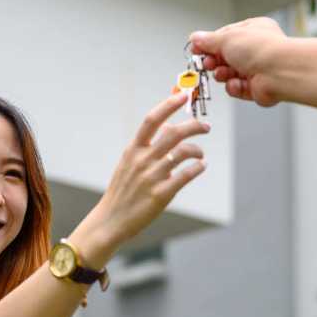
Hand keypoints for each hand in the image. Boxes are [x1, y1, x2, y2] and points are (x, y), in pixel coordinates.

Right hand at [74, 90, 208, 262]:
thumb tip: (168, 127)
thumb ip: (147, 146)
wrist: (111, 220)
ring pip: (183, 153)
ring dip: (197, 150)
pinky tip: (201, 167)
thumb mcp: (128, 163)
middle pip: (173, 133)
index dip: (169, 105)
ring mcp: (151, 177)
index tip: (185, 95)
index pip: (152, 119)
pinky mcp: (161, 195)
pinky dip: (197, 168)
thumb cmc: (122, 191)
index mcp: (133, 149)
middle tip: (205, 126)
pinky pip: (186, 175)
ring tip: (201, 155)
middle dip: (194, 126)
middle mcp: (142, 160)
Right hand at [190, 17, 286, 106]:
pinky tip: (236, 84)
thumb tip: (195, 38)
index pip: (225, 36)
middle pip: (226, 56)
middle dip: (214, 61)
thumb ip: (208, 40)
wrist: (279, 72)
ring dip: (223, 75)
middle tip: (206, 64)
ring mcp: (257, 69)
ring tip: (222, 73)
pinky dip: (234, 87)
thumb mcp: (227, 38)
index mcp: (252, 30)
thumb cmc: (260, 49)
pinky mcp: (257, 88)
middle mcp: (256, 49)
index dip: (209, 44)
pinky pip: (238, 88)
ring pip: (230, 74)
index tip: (195, 49)